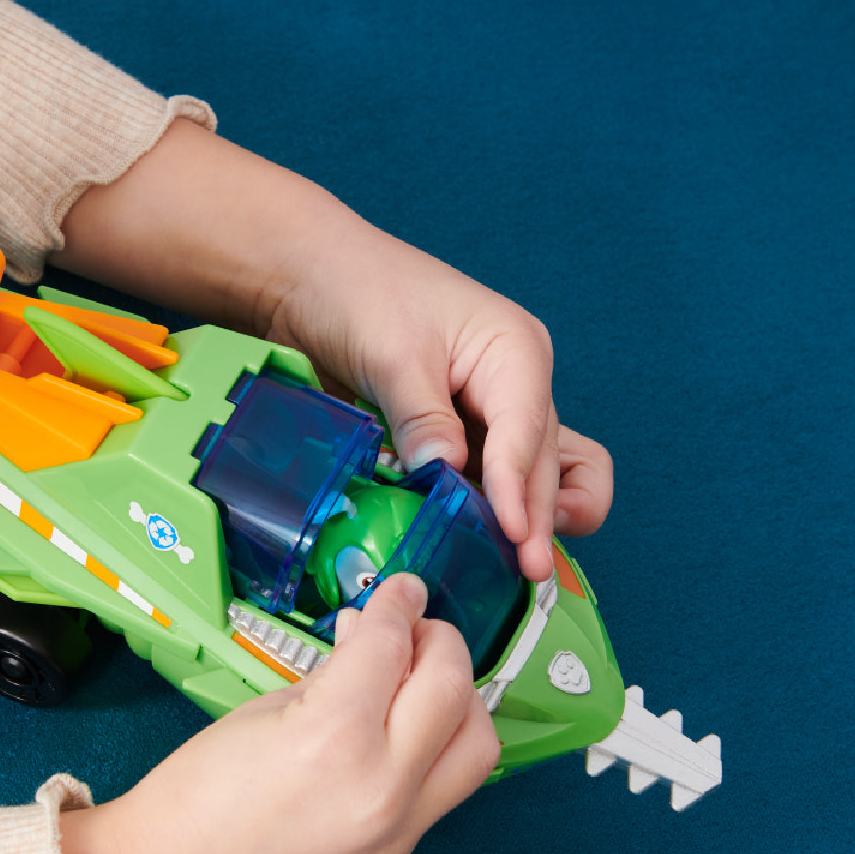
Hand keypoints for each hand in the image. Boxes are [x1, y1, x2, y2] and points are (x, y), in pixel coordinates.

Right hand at [59, 574, 499, 853]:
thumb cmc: (194, 796)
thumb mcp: (263, 712)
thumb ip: (333, 675)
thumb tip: (373, 640)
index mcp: (334, 737)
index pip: (390, 645)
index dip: (397, 603)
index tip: (401, 588)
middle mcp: (382, 787)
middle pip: (453, 689)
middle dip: (440, 642)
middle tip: (414, 628)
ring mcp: (396, 834)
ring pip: (476, 748)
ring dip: (458, 700)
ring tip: (418, 681)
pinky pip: (443, 792)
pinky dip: (433, 749)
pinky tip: (396, 734)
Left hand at [265, 217, 612, 580]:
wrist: (314, 281)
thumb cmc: (360, 294)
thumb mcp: (394, 355)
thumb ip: (423, 418)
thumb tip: (448, 473)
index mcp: (515, 352)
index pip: (527, 432)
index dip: (520, 489)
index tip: (514, 535)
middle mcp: (516, 385)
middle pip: (540, 463)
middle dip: (535, 517)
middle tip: (526, 572)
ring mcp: (491, 413)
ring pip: (533, 476)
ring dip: (529, 518)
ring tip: (516, 564)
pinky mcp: (460, 436)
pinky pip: (492, 479)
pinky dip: (491, 508)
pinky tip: (480, 539)